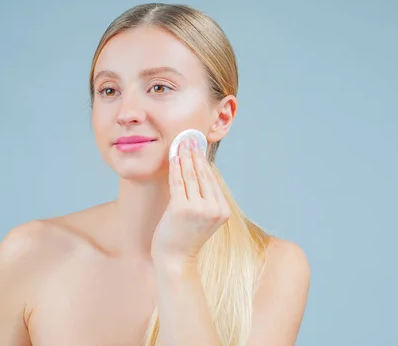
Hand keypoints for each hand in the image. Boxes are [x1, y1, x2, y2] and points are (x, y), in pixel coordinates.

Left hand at [151, 138, 230, 265]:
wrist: (175, 260)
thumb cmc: (186, 238)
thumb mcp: (203, 218)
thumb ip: (205, 198)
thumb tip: (201, 170)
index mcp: (223, 210)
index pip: (212, 179)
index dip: (204, 160)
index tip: (199, 145)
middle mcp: (214, 209)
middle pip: (203, 174)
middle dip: (196, 153)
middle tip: (190, 137)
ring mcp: (198, 209)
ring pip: (191, 176)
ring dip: (186, 156)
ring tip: (182, 142)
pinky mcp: (181, 209)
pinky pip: (178, 182)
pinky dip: (176, 167)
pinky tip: (174, 156)